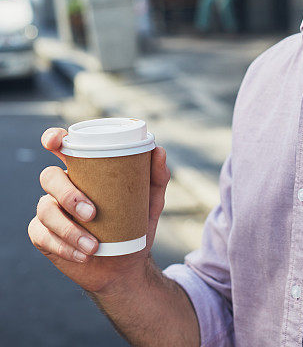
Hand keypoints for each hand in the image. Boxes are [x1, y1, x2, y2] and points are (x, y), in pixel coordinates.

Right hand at [27, 127, 171, 295]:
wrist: (126, 266)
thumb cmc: (135, 225)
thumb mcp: (151, 201)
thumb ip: (157, 176)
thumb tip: (158, 150)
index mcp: (83, 170)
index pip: (61, 147)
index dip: (52, 138)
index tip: (56, 141)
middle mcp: (62, 186)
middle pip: (49, 177)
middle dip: (68, 194)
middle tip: (92, 214)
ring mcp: (50, 211)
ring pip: (45, 210)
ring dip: (68, 229)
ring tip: (93, 246)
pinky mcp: (42, 236)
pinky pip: (41, 236)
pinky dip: (63, 246)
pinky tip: (82, 255)